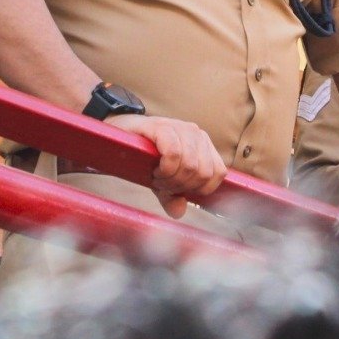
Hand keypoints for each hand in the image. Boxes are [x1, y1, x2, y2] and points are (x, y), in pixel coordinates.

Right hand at [105, 114, 225, 217]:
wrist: (120, 133)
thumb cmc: (145, 156)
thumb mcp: (161, 180)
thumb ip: (172, 196)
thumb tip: (179, 212)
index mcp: (204, 145)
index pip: (218, 173)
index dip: (198, 189)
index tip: (178, 189)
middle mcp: (197, 134)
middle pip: (203, 172)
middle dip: (181, 186)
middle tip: (162, 183)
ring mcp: (181, 127)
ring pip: (190, 165)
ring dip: (170, 179)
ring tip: (156, 176)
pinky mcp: (163, 126)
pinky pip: (173, 153)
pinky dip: (164, 168)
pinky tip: (154, 169)